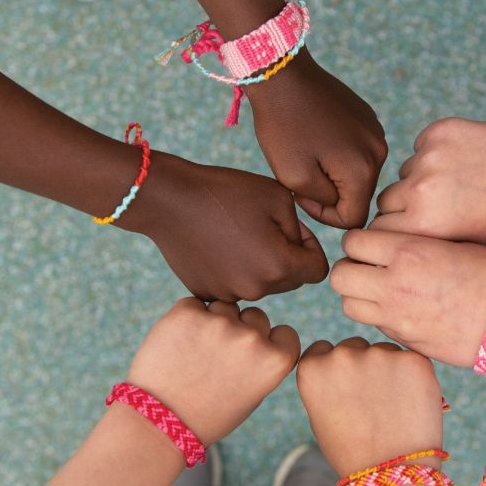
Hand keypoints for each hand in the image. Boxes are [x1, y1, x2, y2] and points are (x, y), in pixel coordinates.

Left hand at [126, 298, 300, 445]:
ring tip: (195, 354)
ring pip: (224, 308)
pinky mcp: (186, 314)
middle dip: (242, 331)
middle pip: (256, 316)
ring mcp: (219, 324)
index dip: (269, 344)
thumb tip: (260, 329)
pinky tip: (179, 346)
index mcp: (274, 361)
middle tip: (217, 359)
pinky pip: (194, 304)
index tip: (251, 360)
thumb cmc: (208, 413)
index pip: (285, 333)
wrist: (160, 422)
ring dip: (214, 322)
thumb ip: (263, 360)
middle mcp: (251, 339)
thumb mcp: (253, 394)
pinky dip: (187, 320)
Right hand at [133, 151, 328, 301]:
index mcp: (279, 266)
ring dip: (259, 265)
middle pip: (291, 280)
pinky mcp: (207, 293)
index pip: (318, 270)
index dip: (310, 247)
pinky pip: (234, 286)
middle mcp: (256, 289)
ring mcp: (229, 294)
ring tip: (236, 234)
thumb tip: (299, 250)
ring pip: (262, 284)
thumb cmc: (226, 191)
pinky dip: (232, 270)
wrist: (168, 200)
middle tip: (263, 228)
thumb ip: (301, 229)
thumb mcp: (279, 197)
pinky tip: (217, 245)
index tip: (291, 228)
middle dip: (286, 257)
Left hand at [247, 53, 387, 228]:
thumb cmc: (283, 127)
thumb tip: (338, 202)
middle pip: (359, 195)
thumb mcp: (294, 177)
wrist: (284, 75)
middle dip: (330, 193)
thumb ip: (324, 202)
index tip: (301, 195)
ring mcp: (376, 132)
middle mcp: (379, 152)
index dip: (325, 215)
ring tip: (308, 155)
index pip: (353, 218)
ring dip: (334, 173)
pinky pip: (358, 151)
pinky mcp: (368, 118)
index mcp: (363, 170)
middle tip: (300, 175)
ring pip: (359, 174)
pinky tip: (316, 138)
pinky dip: (339, 153)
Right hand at [296, 338, 442, 475]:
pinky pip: (410, 359)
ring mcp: (379, 354)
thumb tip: (340, 359)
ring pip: (383, 352)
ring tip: (392, 408)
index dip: (336, 371)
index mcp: (313, 369)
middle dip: (362, 367)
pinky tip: (410, 404)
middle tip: (372, 402)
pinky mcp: (412, 360)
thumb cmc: (353, 452)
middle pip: (353, 347)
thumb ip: (327, 381)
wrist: (392, 474)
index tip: (345, 390)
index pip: (323, 350)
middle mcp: (342, 356)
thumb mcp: (320, 416)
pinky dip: (412, 376)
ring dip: (388, 369)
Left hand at [330, 230, 485, 367]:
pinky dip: (378, 316)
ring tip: (379, 290)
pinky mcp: (405, 340)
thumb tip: (386, 245)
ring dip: (358, 295)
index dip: (358, 242)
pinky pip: (374, 325)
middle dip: (349, 268)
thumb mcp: (452, 244)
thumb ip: (413, 244)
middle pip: (340, 275)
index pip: (353, 241)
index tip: (370, 245)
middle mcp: (395, 283)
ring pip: (348, 304)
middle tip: (366, 268)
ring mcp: (397, 316)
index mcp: (408, 251)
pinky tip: (401, 310)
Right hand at [370, 118, 485, 244]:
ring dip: (420, 177)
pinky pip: (421, 146)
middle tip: (431, 204)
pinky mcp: (437, 133)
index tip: (406, 228)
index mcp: (423, 226)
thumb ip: (424, 238)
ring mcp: (427, 160)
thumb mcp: (462, 243)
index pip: (379, 229)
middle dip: (402, 205)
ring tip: (455, 182)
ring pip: (405, 172)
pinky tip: (462, 160)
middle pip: (386, 200)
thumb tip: (391, 233)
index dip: (392, 229)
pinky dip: (434, 153)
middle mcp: (418, 192)